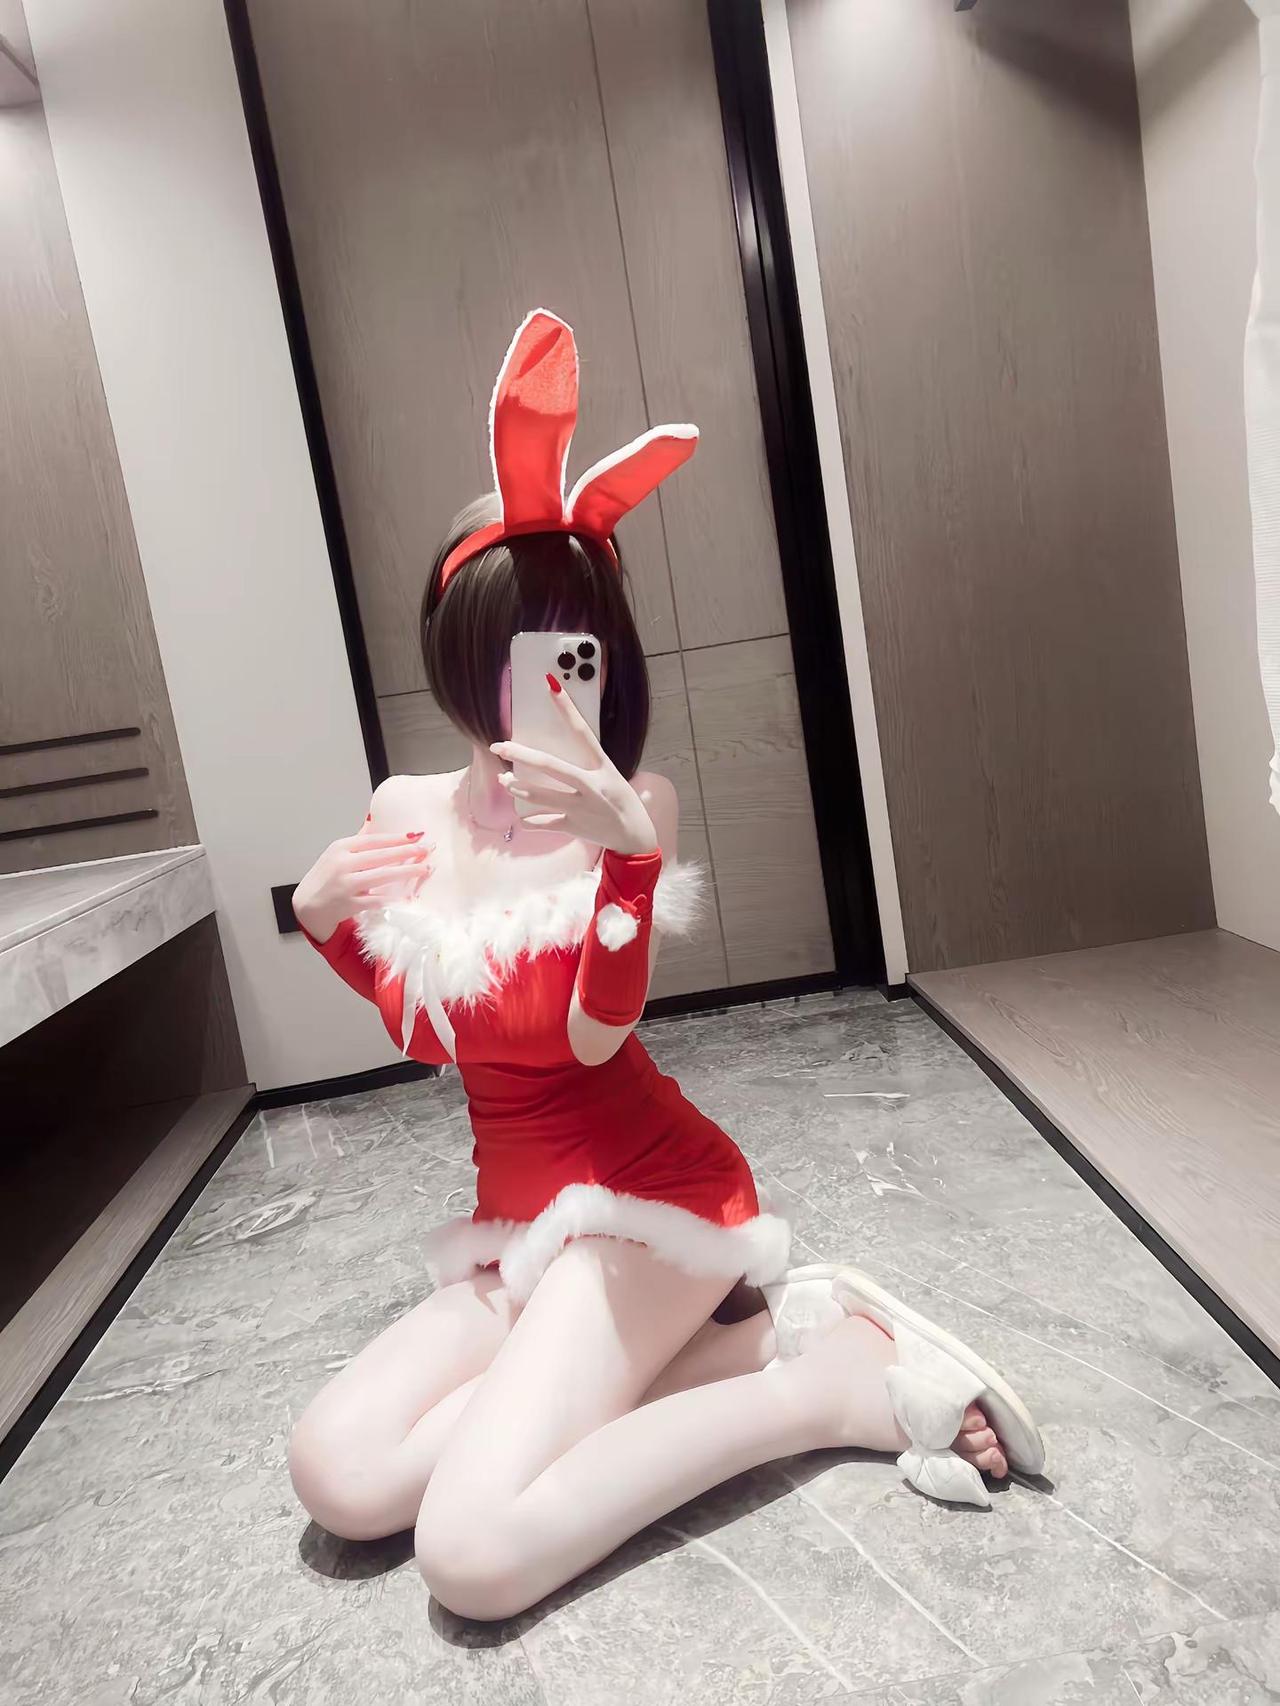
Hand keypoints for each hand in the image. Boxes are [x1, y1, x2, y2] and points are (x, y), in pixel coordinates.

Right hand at [292, 829, 432, 940]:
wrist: (309, 905)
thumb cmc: (326, 877)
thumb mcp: (337, 853)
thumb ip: (358, 839)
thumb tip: (373, 818)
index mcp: (340, 848)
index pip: (373, 840)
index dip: (396, 838)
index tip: (416, 835)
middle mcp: (342, 864)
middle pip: (380, 856)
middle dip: (407, 852)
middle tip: (427, 849)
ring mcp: (345, 885)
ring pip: (381, 876)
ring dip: (406, 872)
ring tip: (425, 868)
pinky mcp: (349, 904)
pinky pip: (376, 900)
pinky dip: (393, 899)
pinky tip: (409, 897)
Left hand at [490, 673, 657, 856]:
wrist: (635, 839)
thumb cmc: (622, 803)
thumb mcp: (611, 778)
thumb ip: (586, 767)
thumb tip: (553, 757)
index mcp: (603, 768)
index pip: (582, 731)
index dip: (567, 708)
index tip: (551, 685)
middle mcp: (592, 785)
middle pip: (551, 766)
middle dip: (521, 755)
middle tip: (498, 746)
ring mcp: (582, 808)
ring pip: (541, 796)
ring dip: (518, 787)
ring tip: (505, 781)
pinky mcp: (574, 827)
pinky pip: (543, 824)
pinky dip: (530, 823)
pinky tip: (522, 820)